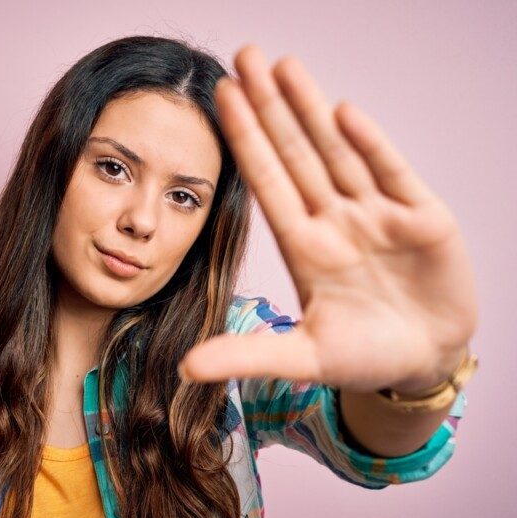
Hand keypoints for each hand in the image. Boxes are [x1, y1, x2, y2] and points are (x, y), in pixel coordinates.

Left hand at [178, 44, 477, 393]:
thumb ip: (246, 356)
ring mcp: (378, 215)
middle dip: (270, 106)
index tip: (220, 98)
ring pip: (339, 152)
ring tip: (284, 66)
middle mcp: (335, 221)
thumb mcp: (303, 358)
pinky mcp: (423, 218)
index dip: (244, 139)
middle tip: (243, 57)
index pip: (267, 182)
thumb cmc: (363, 358)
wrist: (426, 361)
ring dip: (311, 110)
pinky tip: (341, 113)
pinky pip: (392, 173)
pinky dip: (370, 144)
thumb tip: (183, 369)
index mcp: (304, 247)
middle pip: (296, 154)